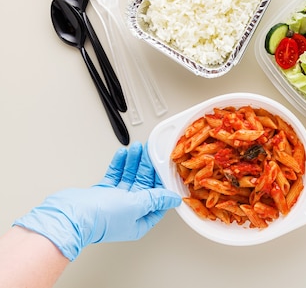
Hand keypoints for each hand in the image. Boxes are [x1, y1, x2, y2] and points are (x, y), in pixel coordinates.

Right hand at [13, 142, 180, 260]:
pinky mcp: (102, 193)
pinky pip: (115, 175)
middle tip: (151, 151)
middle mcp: (128, 212)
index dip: (162, 183)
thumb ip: (155, 199)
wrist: (69, 216)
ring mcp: (114, 202)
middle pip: (144, 185)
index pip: (158, 200)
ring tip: (138, 148)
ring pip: (129, 177)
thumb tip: (173, 199)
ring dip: (134, 162)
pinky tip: (124, 154)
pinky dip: (120, 164)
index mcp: (139, 221)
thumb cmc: (100, 217)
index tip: (165, 167)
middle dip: (147, 166)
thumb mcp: (137, 205)